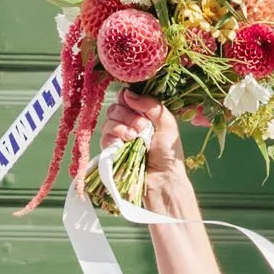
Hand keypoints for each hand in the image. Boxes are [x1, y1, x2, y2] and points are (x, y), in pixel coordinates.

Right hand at [100, 88, 183, 204]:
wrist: (163, 180)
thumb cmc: (168, 154)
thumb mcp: (167, 124)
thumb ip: (151, 105)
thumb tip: (127, 93)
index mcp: (142, 115)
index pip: (125, 98)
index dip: (128, 99)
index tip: (137, 107)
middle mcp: (128, 124)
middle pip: (115, 107)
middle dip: (128, 115)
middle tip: (143, 128)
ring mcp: (118, 138)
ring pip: (108, 121)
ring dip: (123, 127)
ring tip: (137, 139)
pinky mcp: (111, 151)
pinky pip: (104, 136)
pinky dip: (115, 138)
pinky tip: (127, 144)